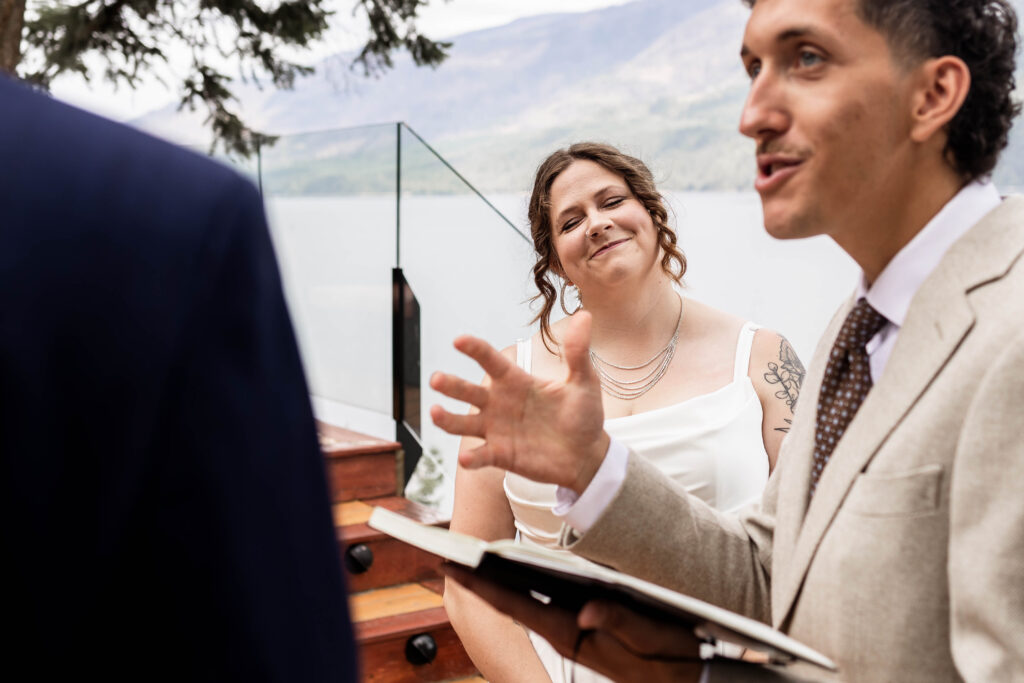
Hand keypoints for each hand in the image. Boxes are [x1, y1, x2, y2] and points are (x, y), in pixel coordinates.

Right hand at [430, 312, 609, 493]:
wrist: (587, 455)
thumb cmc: (583, 415)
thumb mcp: (584, 382)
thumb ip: (578, 352)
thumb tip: (584, 315)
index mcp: (516, 381)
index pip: (490, 361)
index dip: (475, 350)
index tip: (459, 340)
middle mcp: (499, 403)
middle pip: (468, 391)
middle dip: (451, 384)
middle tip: (436, 379)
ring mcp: (497, 430)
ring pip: (464, 424)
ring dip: (448, 419)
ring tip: (436, 412)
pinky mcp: (500, 455)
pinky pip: (481, 456)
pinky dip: (471, 457)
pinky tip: (465, 458)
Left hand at [444, 565, 703, 682]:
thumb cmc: (675, 664)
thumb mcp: (656, 643)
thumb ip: (623, 624)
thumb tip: (588, 610)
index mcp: (575, 635)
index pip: (518, 605)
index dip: (482, 584)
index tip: (450, 563)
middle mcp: (567, 634)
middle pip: (515, 602)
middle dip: (481, 580)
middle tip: (448, 554)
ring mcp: (575, 634)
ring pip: (529, 603)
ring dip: (501, 583)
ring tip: (473, 557)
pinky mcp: (586, 632)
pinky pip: (547, 606)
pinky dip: (527, 588)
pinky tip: (517, 573)